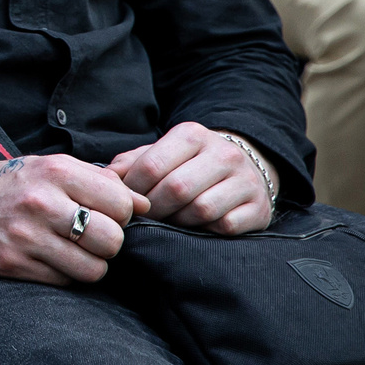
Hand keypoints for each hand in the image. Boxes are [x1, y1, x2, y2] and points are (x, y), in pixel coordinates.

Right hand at [0, 155, 149, 284]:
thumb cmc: (1, 184)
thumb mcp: (44, 167)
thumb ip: (95, 181)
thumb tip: (145, 206)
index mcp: (54, 171)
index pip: (123, 204)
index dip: (122, 214)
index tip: (106, 215)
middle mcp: (41, 201)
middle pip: (113, 240)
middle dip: (108, 244)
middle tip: (89, 237)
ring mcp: (26, 235)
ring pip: (93, 268)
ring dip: (88, 264)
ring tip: (70, 251)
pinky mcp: (12, 263)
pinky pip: (63, 281)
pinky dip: (62, 274)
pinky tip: (45, 259)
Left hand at [111, 122, 272, 234]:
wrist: (245, 167)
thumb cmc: (190, 163)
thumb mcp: (162, 153)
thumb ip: (131, 162)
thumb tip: (105, 178)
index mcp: (192, 134)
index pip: (153, 165)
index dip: (134, 189)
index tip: (128, 202)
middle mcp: (223, 154)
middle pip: (176, 189)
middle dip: (154, 208)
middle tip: (146, 217)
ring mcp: (246, 181)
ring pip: (201, 209)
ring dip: (179, 221)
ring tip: (170, 220)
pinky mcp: (259, 208)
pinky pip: (226, 226)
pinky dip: (207, 230)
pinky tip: (198, 226)